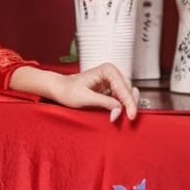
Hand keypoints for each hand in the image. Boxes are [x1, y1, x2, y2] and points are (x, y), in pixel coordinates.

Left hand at [10, 63, 138, 120]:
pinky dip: (123, 106)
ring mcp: (112, 81)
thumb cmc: (67, 90)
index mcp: (107, 70)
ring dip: (128, 106)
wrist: (59, 89)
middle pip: (129, 90)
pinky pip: (122, 98)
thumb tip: (119, 109)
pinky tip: (119, 113)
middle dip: (130, 105)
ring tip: (124, 117)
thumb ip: (103, 102)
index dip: (129, 103)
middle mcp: (112, 73)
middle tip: (128, 119)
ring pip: (128, 94)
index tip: (130, 115)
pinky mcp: (110, 89)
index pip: (124, 88)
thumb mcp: (84, 98)